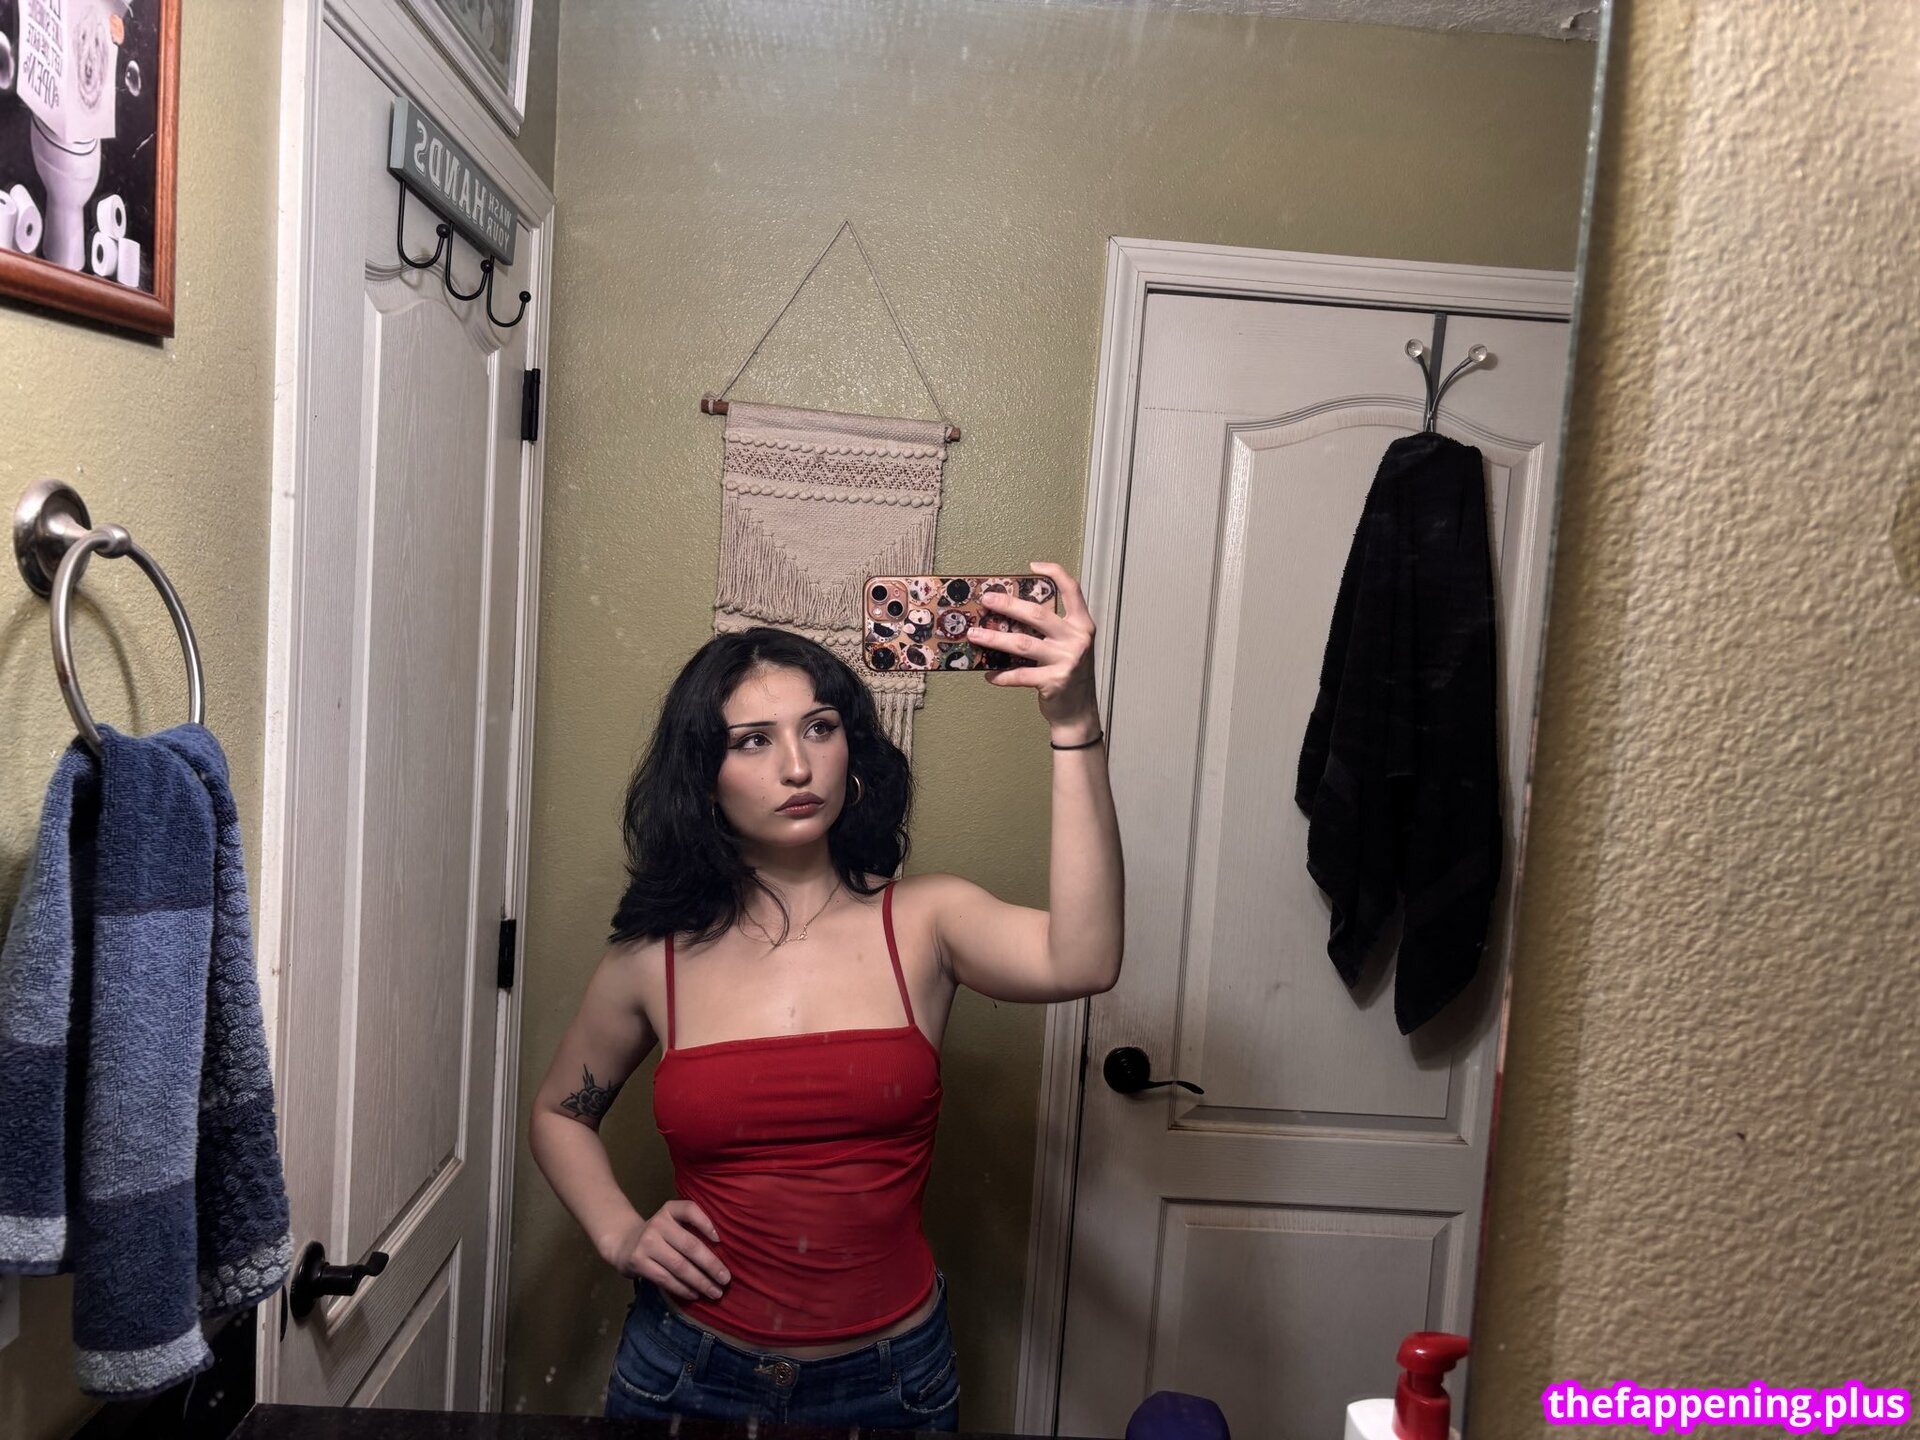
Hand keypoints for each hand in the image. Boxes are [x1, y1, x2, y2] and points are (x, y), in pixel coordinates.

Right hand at [602, 1200, 730, 1301]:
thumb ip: (692, 1228)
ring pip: (680, 1266)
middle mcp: (658, 1223)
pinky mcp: (639, 1262)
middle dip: (711, 1265)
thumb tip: (723, 1251)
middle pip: (690, 1245)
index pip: (690, 1210)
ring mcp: (647, 1243)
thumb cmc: (659, 1235)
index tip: (720, 1240)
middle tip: (726, 1279)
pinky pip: (666, 1279)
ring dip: (700, 1282)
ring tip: (715, 1292)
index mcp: (670, 1210)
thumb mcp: (673, 1222)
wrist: (624, 1243)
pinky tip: (695, 1294)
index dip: (706, 1223)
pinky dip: (683, 1289)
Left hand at [967, 562, 1100, 741]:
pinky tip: (988, 674)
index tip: (1034, 566)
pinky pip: (1020, 675)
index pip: (1072, 590)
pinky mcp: (1054, 681)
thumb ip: (1052, 629)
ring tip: (975, 634)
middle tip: (986, 600)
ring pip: (1022, 643)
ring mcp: (1066, 660)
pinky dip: (1001, 675)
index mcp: (1082, 625)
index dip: (1055, 573)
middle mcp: (1077, 639)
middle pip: (1037, 614)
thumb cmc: (1069, 674)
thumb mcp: (1069, 646)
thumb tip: (1012, 614)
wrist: (1079, 712)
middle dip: (1008, 605)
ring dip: (994, 638)